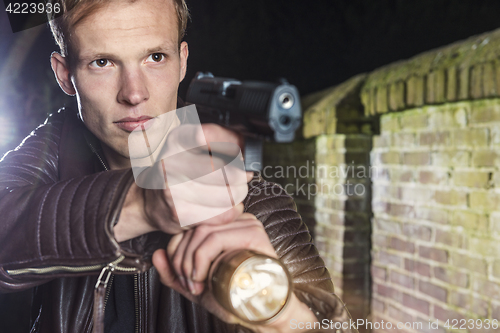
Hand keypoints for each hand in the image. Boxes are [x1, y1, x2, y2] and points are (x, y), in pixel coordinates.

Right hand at [115, 123, 252, 241]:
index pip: (209, 135)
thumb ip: (225, 139)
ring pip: (228, 195)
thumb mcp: (196, 145)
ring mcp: (173, 190)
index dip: (233, 146)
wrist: (152, 200)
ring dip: (238, 194)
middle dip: (242, 176)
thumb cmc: (181, 169)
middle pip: (226, 171)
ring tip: (233, 191)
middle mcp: (170, 162)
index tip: (241, 155)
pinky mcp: (180, 214)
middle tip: (242, 177)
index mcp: (177, 140)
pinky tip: (224, 206)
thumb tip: (252, 151)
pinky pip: (222, 214)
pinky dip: (231, 211)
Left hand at [152, 212, 316, 331]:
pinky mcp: (252, 233)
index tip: (181, 278)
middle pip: (192, 228)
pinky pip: (215, 239)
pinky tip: (203, 278)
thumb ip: (174, 273)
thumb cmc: (233, 298)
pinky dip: (200, 260)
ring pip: (201, 233)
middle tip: (188, 284)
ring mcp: (245, 223)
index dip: (176, 251)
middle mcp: (235, 219)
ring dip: (189, 263)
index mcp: (224, 226)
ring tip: (196, 285)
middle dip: (180, 259)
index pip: (189, 226)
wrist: (261, 312)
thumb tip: (156, 255)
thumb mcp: (196, 286)